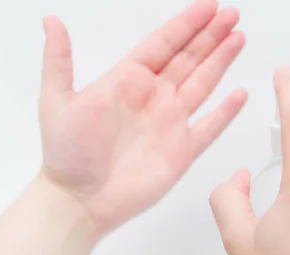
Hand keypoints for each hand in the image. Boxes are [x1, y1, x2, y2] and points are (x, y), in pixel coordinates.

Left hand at [38, 0, 245, 232]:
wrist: (80, 201)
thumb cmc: (67, 154)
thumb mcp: (56, 100)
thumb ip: (59, 60)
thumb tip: (51, 21)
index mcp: (127, 81)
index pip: (164, 43)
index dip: (187, 24)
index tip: (207, 6)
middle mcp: (153, 98)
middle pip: (189, 57)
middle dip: (211, 35)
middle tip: (231, 14)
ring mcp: (170, 123)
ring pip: (203, 84)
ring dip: (221, 61)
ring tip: (238, 39)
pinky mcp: (181, 151)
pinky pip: (210, 126)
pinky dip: (226, 111)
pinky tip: (239, 94)